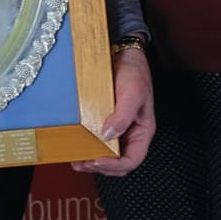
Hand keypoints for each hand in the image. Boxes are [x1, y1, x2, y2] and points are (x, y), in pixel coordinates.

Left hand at [72, 48, 154, 175]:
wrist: (123, 53)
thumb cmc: (134, 72)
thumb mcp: (132, 92)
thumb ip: (123, 115)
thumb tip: (108, 135)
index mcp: (143, 131)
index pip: (132, 159)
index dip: (115, 165)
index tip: (98, 160)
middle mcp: (131, 133)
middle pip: (118, 162)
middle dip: (101, 166)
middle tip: (83, 163)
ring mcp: (118, 128)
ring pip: (108, 154)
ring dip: (93, 160)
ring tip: (78, 160)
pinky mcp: (106, 121)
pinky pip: (99, 140)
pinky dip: (89, 147)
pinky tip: (79, 146)